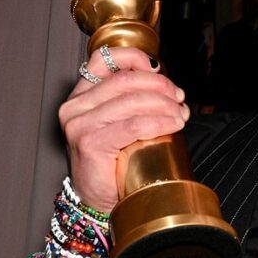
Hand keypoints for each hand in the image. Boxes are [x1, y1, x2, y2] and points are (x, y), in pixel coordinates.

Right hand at [59, 47, 189, 211]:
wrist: (99, 200)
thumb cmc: (114, 162)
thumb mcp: (122, 123)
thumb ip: (134, 101)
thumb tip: (170, 87)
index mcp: (82, 95)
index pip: (103, 59)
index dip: (134, 58)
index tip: (159, 68)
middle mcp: (75, 106)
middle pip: (125, 80)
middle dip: (160, 86)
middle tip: (180, 99)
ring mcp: (79, 124)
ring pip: (132, 101)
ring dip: (165, 105)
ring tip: (182, 115)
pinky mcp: (89, 142)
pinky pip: (134, 125)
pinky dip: (160, 122)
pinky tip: (174, 125)